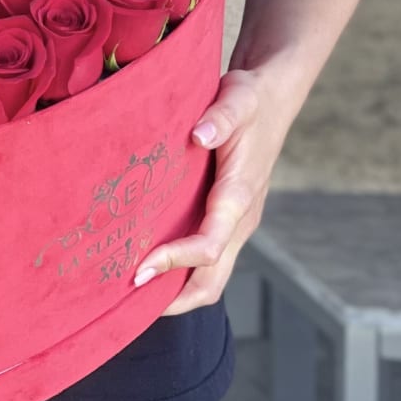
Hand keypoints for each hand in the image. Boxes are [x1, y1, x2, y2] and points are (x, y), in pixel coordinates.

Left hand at [132, 69, 289, 316]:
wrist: (272, 99)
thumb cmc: (250, 99)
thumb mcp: (236, 99)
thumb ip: (220, 117)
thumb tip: (199, 135)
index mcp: (239, 195)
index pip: (209, 244)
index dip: (175, 260)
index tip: (140, 267)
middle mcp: (240, 218)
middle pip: (212, 278)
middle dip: (174, 297)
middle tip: (127, 301)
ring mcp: (235, 221)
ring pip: (211, 274)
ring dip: (176, 290)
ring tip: (131, 296)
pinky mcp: (227, 217)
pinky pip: (207, 258)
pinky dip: (180, 271)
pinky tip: (149, 265)